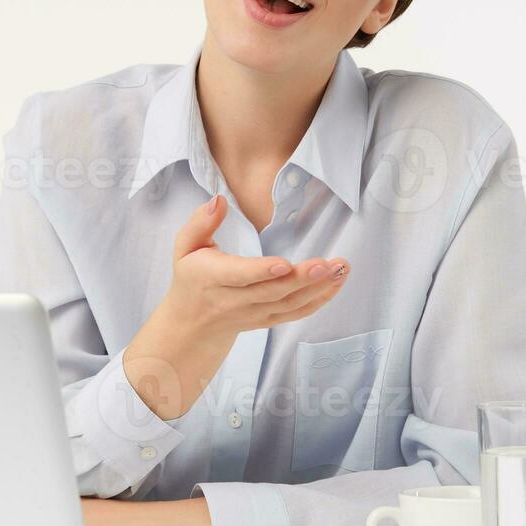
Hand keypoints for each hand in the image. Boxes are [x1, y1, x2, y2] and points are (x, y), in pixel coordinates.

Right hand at [124, 194, 350, 418]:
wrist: (192, 325)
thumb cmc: (191, 277)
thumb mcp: (185, 247)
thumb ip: (200, 223)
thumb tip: (218, 200)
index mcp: (212, 278)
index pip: (239, 276)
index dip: (262, 272)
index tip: (285, 263)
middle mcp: (234, 301)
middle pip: (271, 292)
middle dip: (301, 279)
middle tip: (327, 264)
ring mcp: (253, 314)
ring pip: (288, 304)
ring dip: (318, 288)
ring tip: (341, 269)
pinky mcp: (268, 320)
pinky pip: (296, 313)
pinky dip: (319, 300)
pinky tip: (337, 284)